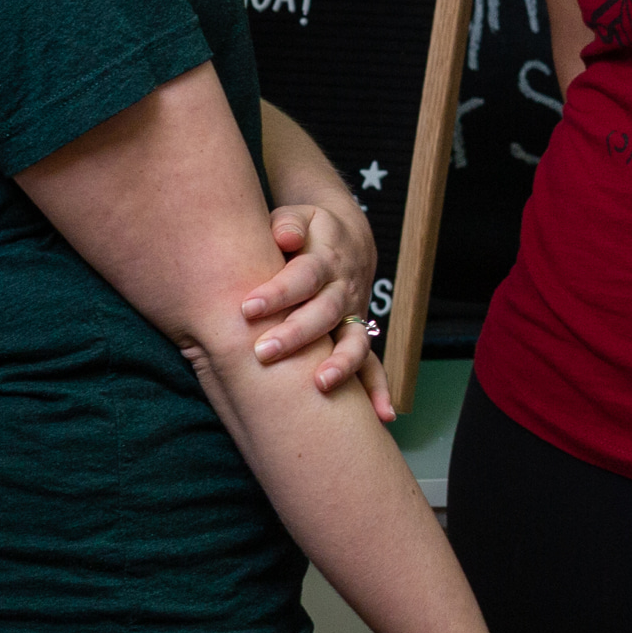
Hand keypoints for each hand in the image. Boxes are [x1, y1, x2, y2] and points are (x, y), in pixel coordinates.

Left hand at [246, 198, 395, 421]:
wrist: (347, 241)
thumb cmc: (308, 232)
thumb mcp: (298, 216)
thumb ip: (288, 224)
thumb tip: (284, 235)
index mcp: (325, 260)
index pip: (303, 276)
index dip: (278, 292)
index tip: (247, 308)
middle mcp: (343, 290)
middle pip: (325, 313)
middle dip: (297, 334)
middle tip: (263, 352)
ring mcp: (354, 316)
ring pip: (354, 341)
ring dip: (341, 364)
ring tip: (321, 385)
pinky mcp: (357, 336)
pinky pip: (373, 365)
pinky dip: (379, 390)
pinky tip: (383, 416)